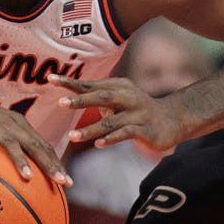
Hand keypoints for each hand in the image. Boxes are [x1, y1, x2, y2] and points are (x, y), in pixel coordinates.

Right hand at [0, 89, 71, 185]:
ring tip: (28, 177)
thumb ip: (11, 149)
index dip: (56, 162)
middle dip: (48, 163)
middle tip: (61, 181)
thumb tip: (26, 179)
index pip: (42, 145)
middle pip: (33, 143)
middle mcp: (8, 122)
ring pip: (8, 141)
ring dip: (19, 159)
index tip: (68, 182)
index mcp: (17, 125)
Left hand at [48, 74, 183, 150]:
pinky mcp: (145, 129)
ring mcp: (137, 112)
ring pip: (111, 121)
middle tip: (60, 104)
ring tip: (72, 136)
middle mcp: (128, 96)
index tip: (50, 79)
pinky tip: (99, 144)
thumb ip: (98, 97)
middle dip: (80, 100)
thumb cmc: (137, 109)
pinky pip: (126, 134)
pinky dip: (111, 138)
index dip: (70, 82)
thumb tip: (72, 95)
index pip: (90, 84)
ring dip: (90, 129)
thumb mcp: (119, 99)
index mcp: (118, 86)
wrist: (172, 119)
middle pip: (101, 96)